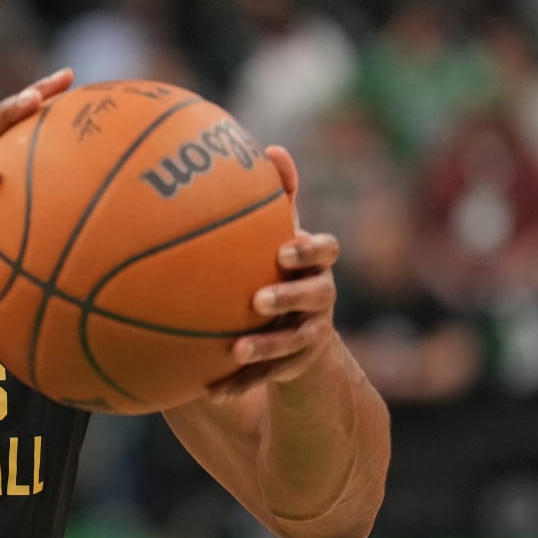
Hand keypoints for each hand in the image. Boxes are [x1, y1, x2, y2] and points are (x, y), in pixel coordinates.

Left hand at [205, 145, 340, 396]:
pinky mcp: (294, 367)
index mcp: (318, 265)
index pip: (327, 252)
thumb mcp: (281, 234)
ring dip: (267, 348)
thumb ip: (280, 197)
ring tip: (237, 349)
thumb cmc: (284, 268)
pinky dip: (241, 383)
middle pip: (315, 298)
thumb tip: (272, 147)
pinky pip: (268, 377)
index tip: (284, 249)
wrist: (302, 331)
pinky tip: (211, 390)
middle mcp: (321, 299)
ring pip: (294, 344)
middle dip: (289, 298)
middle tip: (258, 300)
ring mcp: (311, 335)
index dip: (309, 251)